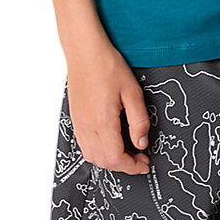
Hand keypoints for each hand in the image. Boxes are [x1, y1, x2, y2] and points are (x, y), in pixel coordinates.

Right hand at [66, 40, 151, 174]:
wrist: (85, 52)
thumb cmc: (108, 66)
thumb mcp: (133, 92)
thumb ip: (139, 121)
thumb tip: (141, 143)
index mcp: (103, 122)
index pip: (116, 159)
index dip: (132, 167)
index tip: (144, 164)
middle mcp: (87, 127)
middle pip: (104, 162)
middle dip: (123, 166)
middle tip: (140, 158)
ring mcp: (79, 124)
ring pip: (92, 156)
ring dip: (110, 161)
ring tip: (127, 151)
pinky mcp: (75, 119)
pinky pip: (84, 145)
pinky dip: (98, 152)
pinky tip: (110, 141)